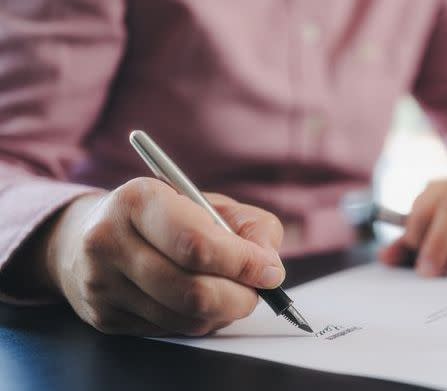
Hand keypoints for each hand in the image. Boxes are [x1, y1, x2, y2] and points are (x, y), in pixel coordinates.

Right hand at [42, 177, 284, 335]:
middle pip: (193, 291)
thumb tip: (269, 265)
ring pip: (185, 317)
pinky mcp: (104, 317)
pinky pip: (171, 330)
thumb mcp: (209, 203)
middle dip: (240, 296)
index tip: (268, 270)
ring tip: (231, 292)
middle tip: (256, 289)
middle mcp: (110, 241)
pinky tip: (201, 302)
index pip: (197, 244)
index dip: (242, 263)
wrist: (93, 236)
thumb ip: (251, 227)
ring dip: (223, 311)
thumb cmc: (165, 216)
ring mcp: (102, 283)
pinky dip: (200, 321)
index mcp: (138, 200)